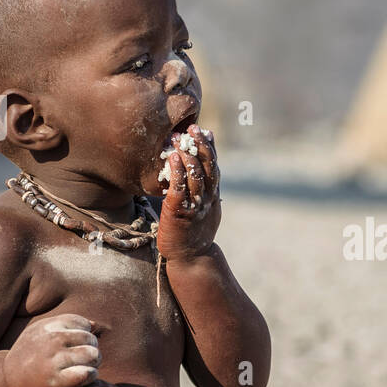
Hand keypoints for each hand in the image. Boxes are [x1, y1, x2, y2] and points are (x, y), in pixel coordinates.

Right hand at [3, 313, 100, 386]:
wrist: (6, 381)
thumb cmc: (29, 355)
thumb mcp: (40, 332)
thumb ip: (66, 325)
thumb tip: (95, 325)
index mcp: (48, 326)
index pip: (83, 324)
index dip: (86, 334)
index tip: (78, 344)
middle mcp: (51, 340)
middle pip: (91, 339)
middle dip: (91, 349)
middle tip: (83, 358)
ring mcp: (53, 360)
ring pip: (93, 355)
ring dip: (93, 362)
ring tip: (85, 366)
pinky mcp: (55, 380)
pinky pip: (87, 374)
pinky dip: (91, 375)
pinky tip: (84, 376)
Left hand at [157, 124, 220, 262]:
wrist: (191, 259)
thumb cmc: (192, 234)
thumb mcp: (203, 211)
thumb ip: (203, 193)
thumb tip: (200, 177)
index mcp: (213, 196)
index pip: (215, 167)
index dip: (210, 148)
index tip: (204, 131)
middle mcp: (207, 199)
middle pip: (209, 167)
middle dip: (201, 146)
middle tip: (192, 128)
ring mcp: (195, 205)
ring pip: (196, 175)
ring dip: (187, 154)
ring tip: (178, 138)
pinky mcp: (180, 212)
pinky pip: (180, 188)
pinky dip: (177, 171)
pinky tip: (171, 158)